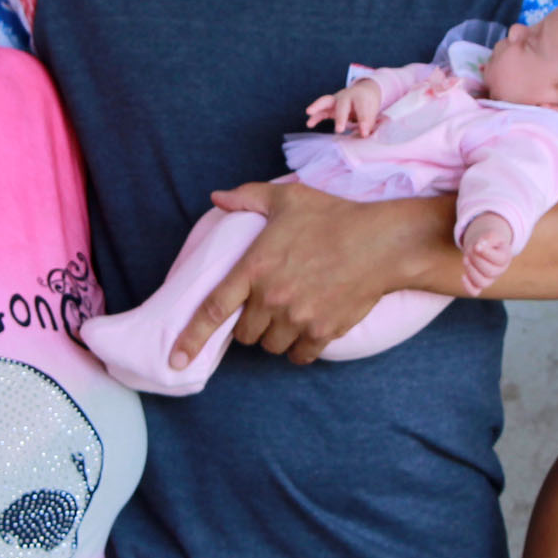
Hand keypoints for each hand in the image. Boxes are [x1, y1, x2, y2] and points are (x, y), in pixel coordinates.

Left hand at [181, 182, 429, 366]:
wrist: (382, 243)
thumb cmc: (333, 217)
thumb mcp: (288, 198)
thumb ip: (248, 197)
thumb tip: (218, 198)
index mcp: (255, 267)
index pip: (213, 309)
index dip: (191, 338)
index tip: (175, 359)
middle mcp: (272, 298)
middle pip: (244, 334)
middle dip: (250, 324)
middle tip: (268, 306)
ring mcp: (297, 318)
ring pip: (271, 346)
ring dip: (275, 336)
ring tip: (291, 313)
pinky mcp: (323, 332)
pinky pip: (299, 356)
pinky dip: (300, 349)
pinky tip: (309, 329)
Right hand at [305, 78, 387, 135]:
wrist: (363, 92)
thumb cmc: (368, 104)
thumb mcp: (373, 111)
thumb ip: (369, 122)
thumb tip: (364, 135)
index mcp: (361, 97)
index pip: (362, 109)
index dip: (364, 121)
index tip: (364, 133)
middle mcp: (347, 96)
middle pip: (343, 105)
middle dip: (341, 117)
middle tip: (339, 130)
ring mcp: (336, 100)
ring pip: (326, 101)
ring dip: (317, 106)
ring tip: (309, 112)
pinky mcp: (330, 106)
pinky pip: (321, 111)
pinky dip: (315, 116)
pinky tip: (309, 124)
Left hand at [458, 213, 515, 294]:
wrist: (486, 247)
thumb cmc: (490, 241)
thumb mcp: (492, 235)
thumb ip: (488, 239)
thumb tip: (478, 247)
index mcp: (505, 258)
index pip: (499, 260)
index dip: (486, 253)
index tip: (477, 245)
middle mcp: (499, 271)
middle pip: (489, 271)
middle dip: (476, 260)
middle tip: (470, 249)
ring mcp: (490, 279)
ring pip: (482, 283)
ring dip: (471, 271)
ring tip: (466, 258)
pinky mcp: (479, 284)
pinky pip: (474, 292)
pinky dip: (467, 286)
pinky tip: (463, 276)